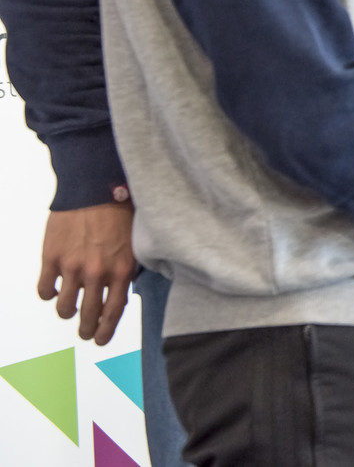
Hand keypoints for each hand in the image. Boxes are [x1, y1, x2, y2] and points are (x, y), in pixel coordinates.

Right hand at [38, 203, 136, 344]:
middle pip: (89, 315)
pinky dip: (48, 294)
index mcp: (123, 270)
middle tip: (85, 333)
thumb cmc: (119, 212)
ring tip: (69, 310)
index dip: (107, 331)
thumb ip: (129, 269)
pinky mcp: (51, 258)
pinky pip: (44, 290)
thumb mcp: (135, 243)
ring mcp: (72, 266)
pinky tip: (53, 290)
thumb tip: (125, 291)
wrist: (95, 188)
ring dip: (67, 312)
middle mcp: (97, 272)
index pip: (114, 312)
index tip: (101, 340)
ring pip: (64, 307)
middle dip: (87, 330)